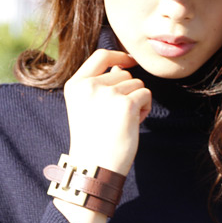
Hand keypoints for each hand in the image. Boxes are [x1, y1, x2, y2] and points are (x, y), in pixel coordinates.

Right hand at [63, 49, 151, 174]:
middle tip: (117, 115)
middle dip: (127, 90)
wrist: (94, 167)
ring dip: (136, 100)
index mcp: (75, 85)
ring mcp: (108, 93)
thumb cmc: (93, 140)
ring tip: (122, 122)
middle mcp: (90, 86)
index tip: (128, 61)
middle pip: (123, 72)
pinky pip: (146, 95)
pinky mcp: (126, 104)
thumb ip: (99, 84)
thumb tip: (122, 66)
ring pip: (137, 83)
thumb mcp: (85, 107)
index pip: (100, 55)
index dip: (118, 55)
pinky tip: (132, 124)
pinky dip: (144, 109)